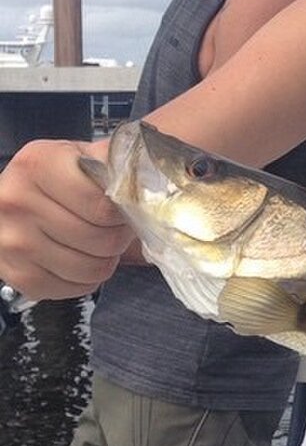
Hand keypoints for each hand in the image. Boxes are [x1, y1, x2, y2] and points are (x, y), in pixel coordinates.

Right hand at [0, 138, 130, 299]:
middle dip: (119, 236)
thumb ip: (117, 162)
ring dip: (107, 259)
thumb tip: (151, 178)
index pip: (102, 206)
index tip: (124, 210)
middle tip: (115, 227)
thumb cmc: (62, 176)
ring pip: (91, 268)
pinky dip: (88, 279)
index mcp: (39, 163)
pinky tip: (82, 258)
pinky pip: (74, 288)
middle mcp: (16, 201)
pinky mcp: (16, 275)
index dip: (123, 213)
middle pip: (99, 239)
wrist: (21, 197)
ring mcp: (12, 241)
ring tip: (100, 242)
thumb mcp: (86, 157)